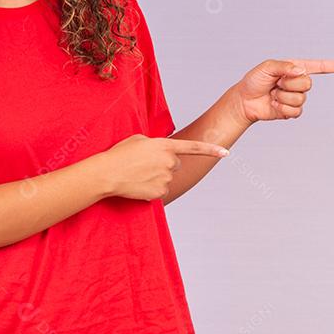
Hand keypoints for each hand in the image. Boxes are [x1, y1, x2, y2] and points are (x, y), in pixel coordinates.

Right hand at [97, 134, 229, 201]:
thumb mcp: (139, 140)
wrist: (107, 174)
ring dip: (157, 176)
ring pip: (168, 178)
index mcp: (165, 145)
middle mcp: (169, 162)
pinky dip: (152, 189)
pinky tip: (139, 184)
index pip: (193, 147)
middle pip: (176, 164)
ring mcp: (166, 178)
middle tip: (146, 164)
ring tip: (138, 174)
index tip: (226, 152)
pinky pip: (160, 190)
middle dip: (165, 164)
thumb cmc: (119, 154)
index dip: (211, 150)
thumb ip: (156, 144)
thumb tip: (163, 153)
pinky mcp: (160, 193)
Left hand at [233, 58, 333, 123]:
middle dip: (288, 84)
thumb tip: (300, 71)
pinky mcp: (292, 111)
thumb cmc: (254, 80)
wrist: (245, 100)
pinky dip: (282, 109)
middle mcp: (299, 82)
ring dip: (283, 97)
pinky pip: (296, 111)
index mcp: (296, 68)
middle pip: (307, 84)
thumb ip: (284, 66)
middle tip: (275, 84)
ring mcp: (296, 97)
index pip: (321, 67)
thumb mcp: (267, 67)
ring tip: (273, 94)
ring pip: (301, 99)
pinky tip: (274, 105)